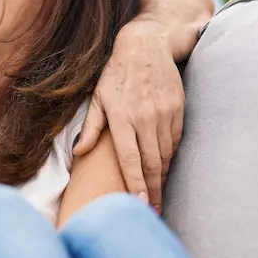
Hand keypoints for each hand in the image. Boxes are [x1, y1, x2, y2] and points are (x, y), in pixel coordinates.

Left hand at [74, 21, 183, 210]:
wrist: (147, 46)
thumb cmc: (115, 74)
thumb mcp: (97, 98)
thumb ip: (90, 127)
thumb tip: (79, 153)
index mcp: (121, 118)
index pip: (130, 160)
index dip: (136, 186)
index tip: (140, 205)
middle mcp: (145, 119)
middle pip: (151, 164)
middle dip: (152, 191)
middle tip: (153, 211)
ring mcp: (164, 114)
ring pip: (165, 155)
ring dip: (161, 177)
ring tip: (157, 195)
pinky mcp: (178, 109)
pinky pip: (175, 141)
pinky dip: (170, 157)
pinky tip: (164, 169)